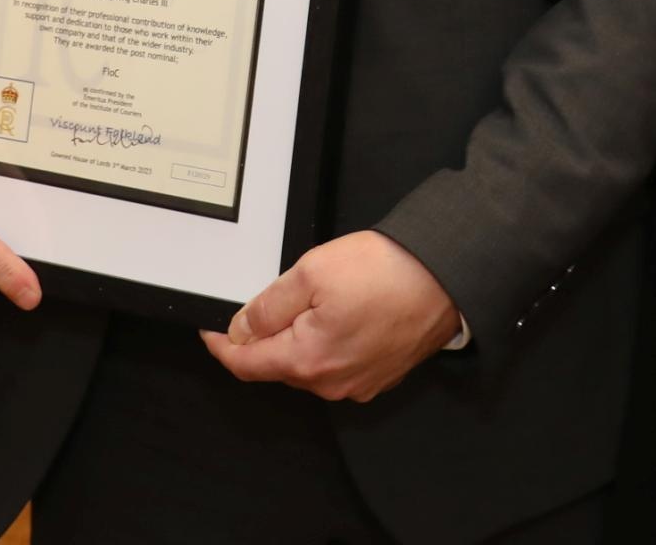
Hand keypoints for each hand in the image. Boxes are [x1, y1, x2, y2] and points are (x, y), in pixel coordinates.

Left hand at [199, 230, 459, 402]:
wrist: (447, 277)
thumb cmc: (387, 272)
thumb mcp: (311, 271)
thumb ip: (269, 305)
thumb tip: (240, 329)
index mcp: (307, 360)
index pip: (247, 364)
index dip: (221, 346)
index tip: (208, 330)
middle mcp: (331, 383)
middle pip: (278, 365)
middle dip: (265, 336)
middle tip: (271, 297)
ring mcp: (358, 384)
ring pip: (308, 364)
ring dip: (299, 337)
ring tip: (316, 297)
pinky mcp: (379, 376)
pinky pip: (337, 364)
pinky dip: (327, 342)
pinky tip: (341, 312)